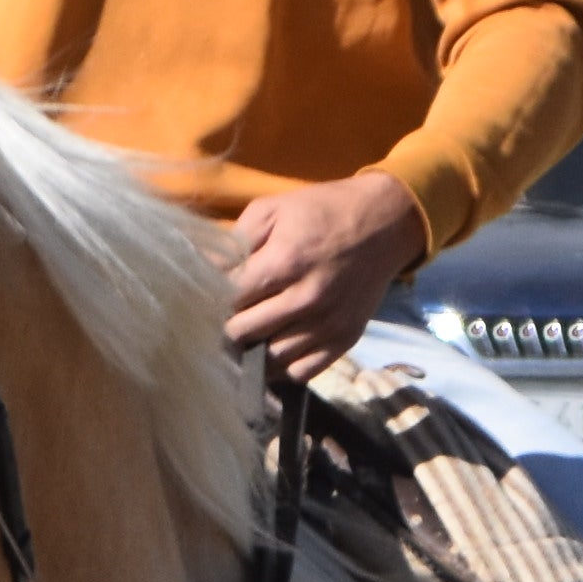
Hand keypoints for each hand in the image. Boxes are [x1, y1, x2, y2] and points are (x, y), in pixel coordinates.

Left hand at [219, 173, 427, 378]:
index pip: (228, 298)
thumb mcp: (272, 209)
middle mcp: (307, 299)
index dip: (209, 300)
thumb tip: (196, 270)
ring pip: (270, 359)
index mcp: (285, 262)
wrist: (386, 222)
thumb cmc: (323, 211)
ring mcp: (328, 324)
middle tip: (219, 319)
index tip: (201, 299)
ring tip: (245, 335)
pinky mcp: (344, 340)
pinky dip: (283, 366)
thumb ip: (233, 242)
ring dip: (252, 350)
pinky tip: (274, 347)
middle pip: (243, 333)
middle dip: (226, 326)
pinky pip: (301, 372)